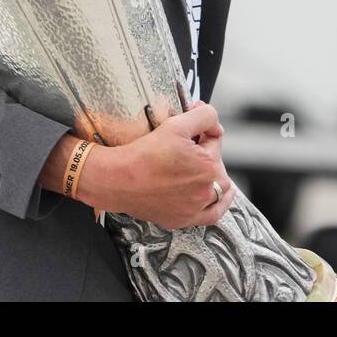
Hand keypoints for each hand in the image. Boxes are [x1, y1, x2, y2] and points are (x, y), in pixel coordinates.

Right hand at [75, 101, 235, 229]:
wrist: (117, 179)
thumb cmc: (143, 154)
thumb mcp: (176, 125)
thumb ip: (204, 116)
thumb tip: (213, 122)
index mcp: (209, 166)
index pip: (215, 140)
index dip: (204, 130)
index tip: (192, 126)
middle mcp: (206, 190)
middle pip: (218, 165)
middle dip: (208, 152)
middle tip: (189, 146)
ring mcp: (195, 208)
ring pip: (219, 190)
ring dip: (215, 176)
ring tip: (204, 167)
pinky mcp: (183, 219)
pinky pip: (211, 215)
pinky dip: (218, 205)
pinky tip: (218, 195)